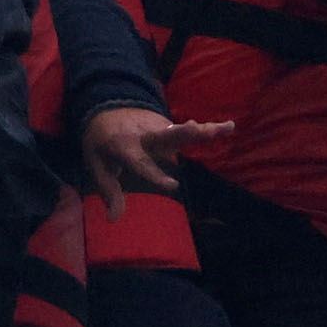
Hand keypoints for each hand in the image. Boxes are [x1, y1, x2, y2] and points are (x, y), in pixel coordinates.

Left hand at [76, 105, 225, 203]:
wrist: (105, 107)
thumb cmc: (101, 143)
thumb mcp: (97, 166)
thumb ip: (109, 191)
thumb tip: (114, 219)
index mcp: (123, 146)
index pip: (140, 163)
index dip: (155, 175)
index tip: (174, 186)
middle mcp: (144, 136)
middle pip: (164, 136)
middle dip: (181, 133)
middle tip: (195, 128)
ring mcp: (157, 127)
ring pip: (181, 131)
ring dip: (201, 130)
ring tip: (224, 129)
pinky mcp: (168, 124)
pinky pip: (188, 130)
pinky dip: (209, 127)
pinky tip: (229, 127)